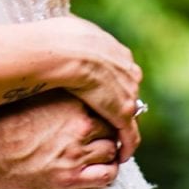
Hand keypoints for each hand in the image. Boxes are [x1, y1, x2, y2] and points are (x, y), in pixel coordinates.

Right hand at [0, 91, 121, 188]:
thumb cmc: (1, 120)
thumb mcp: (32, 93)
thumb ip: (56, 90)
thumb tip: (69, 80)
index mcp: (71, 102)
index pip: (103, 104)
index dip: (102, 111)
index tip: (98, 115)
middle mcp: (79, 126)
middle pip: (111, 127)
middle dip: (108, 131)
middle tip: (101, 135)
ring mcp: (76, 153)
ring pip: (112, 151)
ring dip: (109, 152)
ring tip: (100, 152)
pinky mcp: (69, 178)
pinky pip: (106, 176)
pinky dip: (109, 172)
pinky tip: (102, 169)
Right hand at [41, 16, 142, 157]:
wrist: (64, 52)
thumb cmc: (59, 41)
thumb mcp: (69, 32)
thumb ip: (73, 38)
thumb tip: (64, 32)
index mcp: (117, 53)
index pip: (119, 74)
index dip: (110, 87)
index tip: (101, 95)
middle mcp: (128, 72)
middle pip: (128, 93)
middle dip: (119, 106)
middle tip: (106, 119)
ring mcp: (126, 93)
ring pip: (129, 115)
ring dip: (121, 126)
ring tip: (111, 140)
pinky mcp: (121, 113)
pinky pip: (129, 135)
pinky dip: (127, 145)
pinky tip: (122, 156)